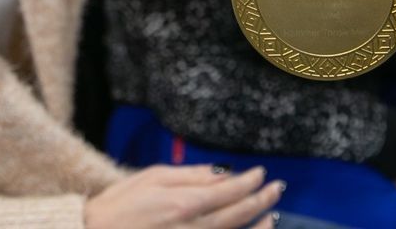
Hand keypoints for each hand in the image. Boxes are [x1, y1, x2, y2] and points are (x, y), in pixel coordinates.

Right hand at [84, 165, 281, 228]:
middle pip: (236, 214)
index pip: (228, 191)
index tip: (261, 173)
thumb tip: (221, 172)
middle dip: (260, 200)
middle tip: (276, 188)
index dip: (249, 182)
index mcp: (182, 203)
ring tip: (273, 214)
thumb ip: (189, 175)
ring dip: (258, 225)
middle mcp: (191, 228)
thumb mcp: (152, 177)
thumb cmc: (119, 204)